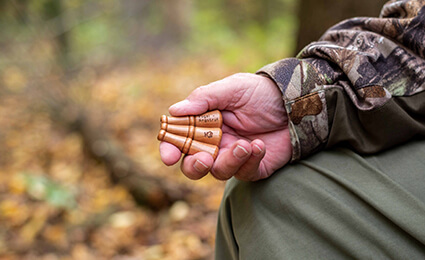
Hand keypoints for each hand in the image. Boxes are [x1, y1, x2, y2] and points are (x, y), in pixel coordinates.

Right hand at [159, 73, 291, 180]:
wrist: (296, 102)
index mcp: (204, 123)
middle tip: (203, 159)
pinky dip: (250, 161)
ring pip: (219, 172)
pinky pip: (245, 173)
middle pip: (193, 165)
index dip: (170, 149)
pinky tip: (259, 144)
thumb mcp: (233, 88)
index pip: (180, 140)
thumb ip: (204, 98)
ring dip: (229, 161)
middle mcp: (216, 143)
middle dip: (193, 166)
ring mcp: (235, 156)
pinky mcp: (254, 166)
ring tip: (245, 144)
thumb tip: (174, 110)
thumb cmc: (261, 92)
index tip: (168, 156)